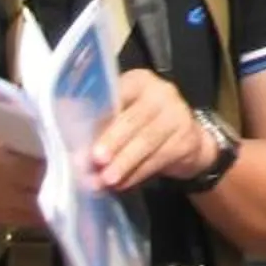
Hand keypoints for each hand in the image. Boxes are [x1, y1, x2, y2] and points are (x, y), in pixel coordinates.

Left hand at [90, 68, 216, 193]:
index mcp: (139, 81)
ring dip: (123, 162)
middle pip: (135, 117)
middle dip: (113, 140)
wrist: (186, 140)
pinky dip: (136, 174)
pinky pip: (158, 158)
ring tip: (105, 180)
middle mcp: (162, 92)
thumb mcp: (124, 115)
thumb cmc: (142, 126)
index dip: (102, 115)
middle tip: (96, 160)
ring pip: (147, 140)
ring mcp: (178, 114)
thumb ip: (103, 126)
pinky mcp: (187, 139)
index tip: (86, 136)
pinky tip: (121, 184)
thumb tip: (78, 151)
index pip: (119, 92)